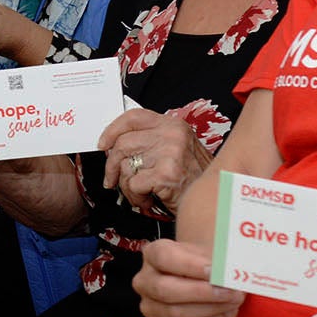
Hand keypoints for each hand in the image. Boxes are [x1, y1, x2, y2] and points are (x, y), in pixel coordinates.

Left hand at [97, 108, 212, 217]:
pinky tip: (148, 199)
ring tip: (140, 193)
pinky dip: (136, 197)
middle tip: (111, 180)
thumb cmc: (192, 178)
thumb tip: (115, 146)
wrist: (214, 199)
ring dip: (126, 186)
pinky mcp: (166, 174)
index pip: (133, 117)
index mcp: (172, 125)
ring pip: (125, 166)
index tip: (103, 144)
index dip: (112, 130)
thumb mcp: (175, 150)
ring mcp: (170, 153)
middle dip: (111, 166)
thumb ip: (150, 142)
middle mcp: (172, 135)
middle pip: (123, 144)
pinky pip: (133, 184)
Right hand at [132, 236, 242, 316]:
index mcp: (153, 254)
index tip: (216, 271)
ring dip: (210, 310)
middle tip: (231, 291)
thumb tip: (234, 272)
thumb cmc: (207, 262)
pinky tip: (227, 314)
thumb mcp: (213, 251)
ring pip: (175, 314)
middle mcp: (145, 281)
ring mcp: (151, 307)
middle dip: (202, 293)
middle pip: (165, 290)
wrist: (204, 277)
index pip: (165, 258)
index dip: (191, 266)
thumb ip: (221, 259)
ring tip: (233, 302)